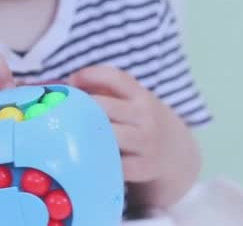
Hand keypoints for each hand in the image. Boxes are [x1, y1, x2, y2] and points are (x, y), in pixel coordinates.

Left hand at [67, 65, 180, 182]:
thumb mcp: (133, 100)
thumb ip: (105, 89)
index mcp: (141, 95)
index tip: (71, 81)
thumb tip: (68, 85)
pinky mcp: (142, 168)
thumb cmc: (141, 122)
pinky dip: (96, 158)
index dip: (88, 75)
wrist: (177, 153)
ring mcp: (145, 142)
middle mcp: (145, 116)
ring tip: (71, 134)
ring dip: (85, 133)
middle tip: (64, 112)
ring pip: (106, 134)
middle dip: (80, 108)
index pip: (115, 77)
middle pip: (103, 107)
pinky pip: (112, 163)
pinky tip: (86, 155)